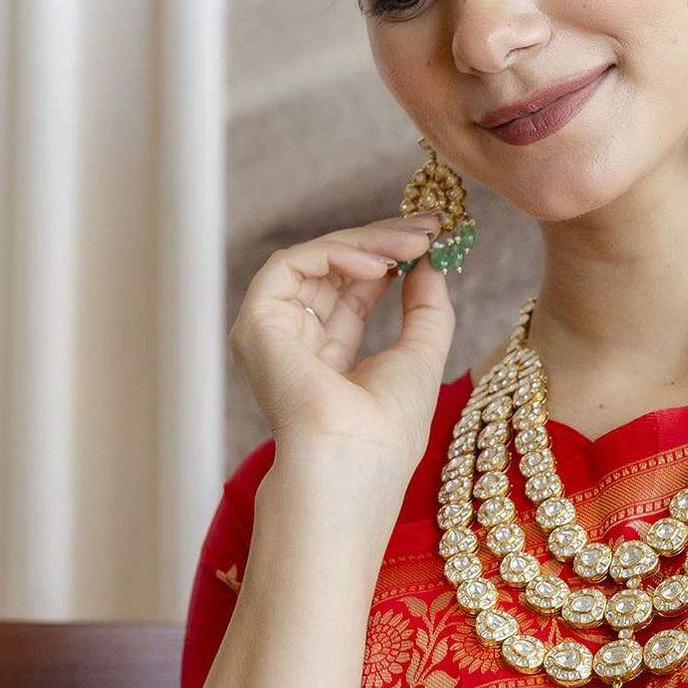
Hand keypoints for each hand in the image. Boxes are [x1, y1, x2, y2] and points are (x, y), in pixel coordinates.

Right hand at [229, 210, 456, 480]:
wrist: (353, 462)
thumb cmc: (387, 430)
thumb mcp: (421, 355)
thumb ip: (426, 308)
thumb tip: (430, 263)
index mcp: (327, 360)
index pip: (354, 293)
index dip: (390, 259)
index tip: (431, 236)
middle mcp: (294, 343)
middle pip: (335, 272)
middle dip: (383, 242)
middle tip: (428, 225)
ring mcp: (271, 332)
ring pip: (315, 261)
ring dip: (369, 244)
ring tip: (415, 243)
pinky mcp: (256, 321)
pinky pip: (293, 264)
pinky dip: (337, 254)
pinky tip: (381, 265)